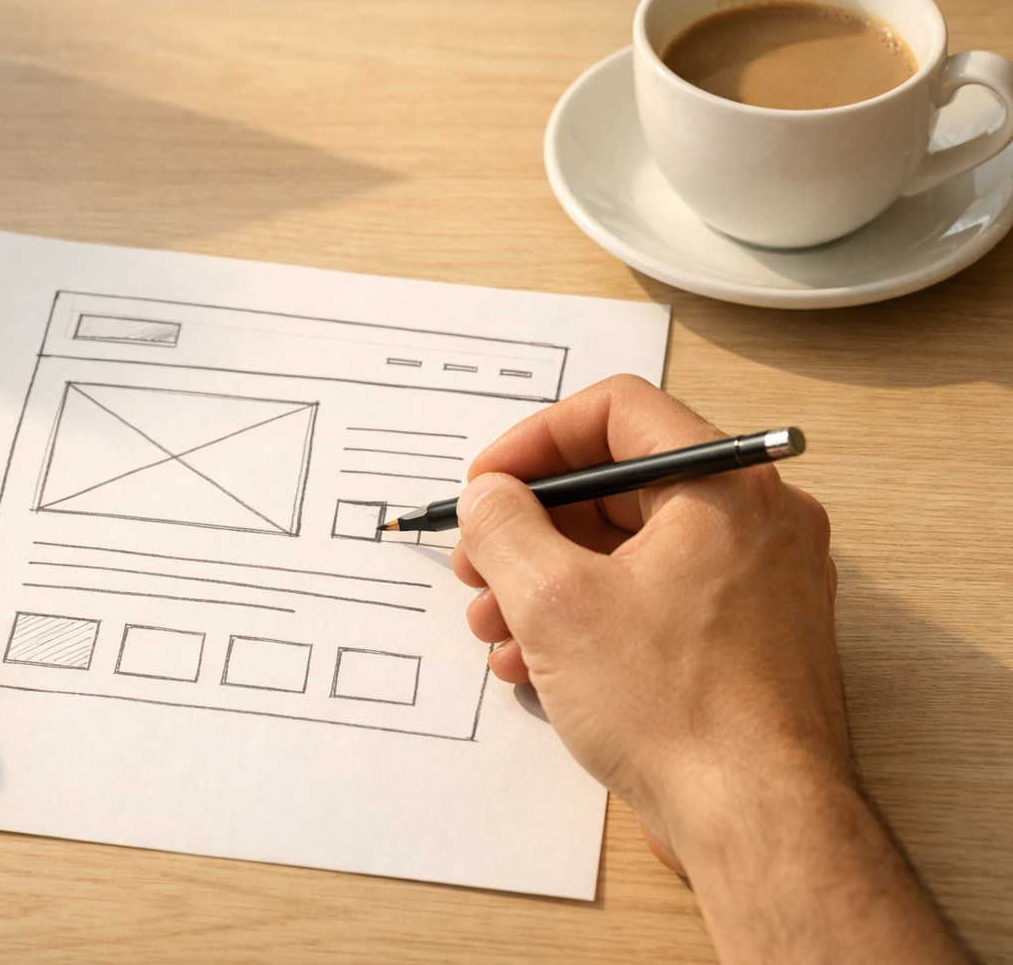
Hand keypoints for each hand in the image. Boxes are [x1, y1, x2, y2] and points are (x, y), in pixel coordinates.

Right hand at [451, 375, 964, 963]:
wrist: (757, 823)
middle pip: (617, 487)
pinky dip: (588, 619)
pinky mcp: (742, 641)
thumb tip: (489, 497)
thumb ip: (504, 527)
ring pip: (628, 551)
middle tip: (478, 562)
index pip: (618, 411)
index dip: (535, 440)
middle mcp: (754, 524)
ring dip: (545, 581)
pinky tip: (534, 666)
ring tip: (495, 628)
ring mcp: (755, 586)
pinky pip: (651, 601)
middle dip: (529, 527)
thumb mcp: (554, 603)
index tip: (488, 484)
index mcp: (725, 488)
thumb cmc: (681, 713)